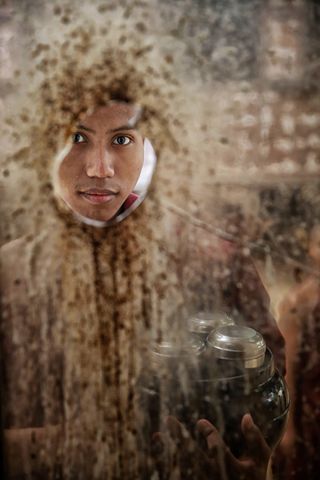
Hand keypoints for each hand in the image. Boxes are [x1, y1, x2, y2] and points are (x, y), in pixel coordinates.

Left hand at [151, 414, 270, 479]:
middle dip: (180, 436)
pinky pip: (180, 477)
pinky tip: (159, 457)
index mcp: (231, 468)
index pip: (216, 446)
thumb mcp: (262, 461)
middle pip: (193, 455)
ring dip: (168, 452)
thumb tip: (246, 416)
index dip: (208, 432)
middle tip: (169, 420)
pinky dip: (168, 467)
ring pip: (182, 468)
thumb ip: (254, 439)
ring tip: (157, 437)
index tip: (200, 422)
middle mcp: (215, 477)